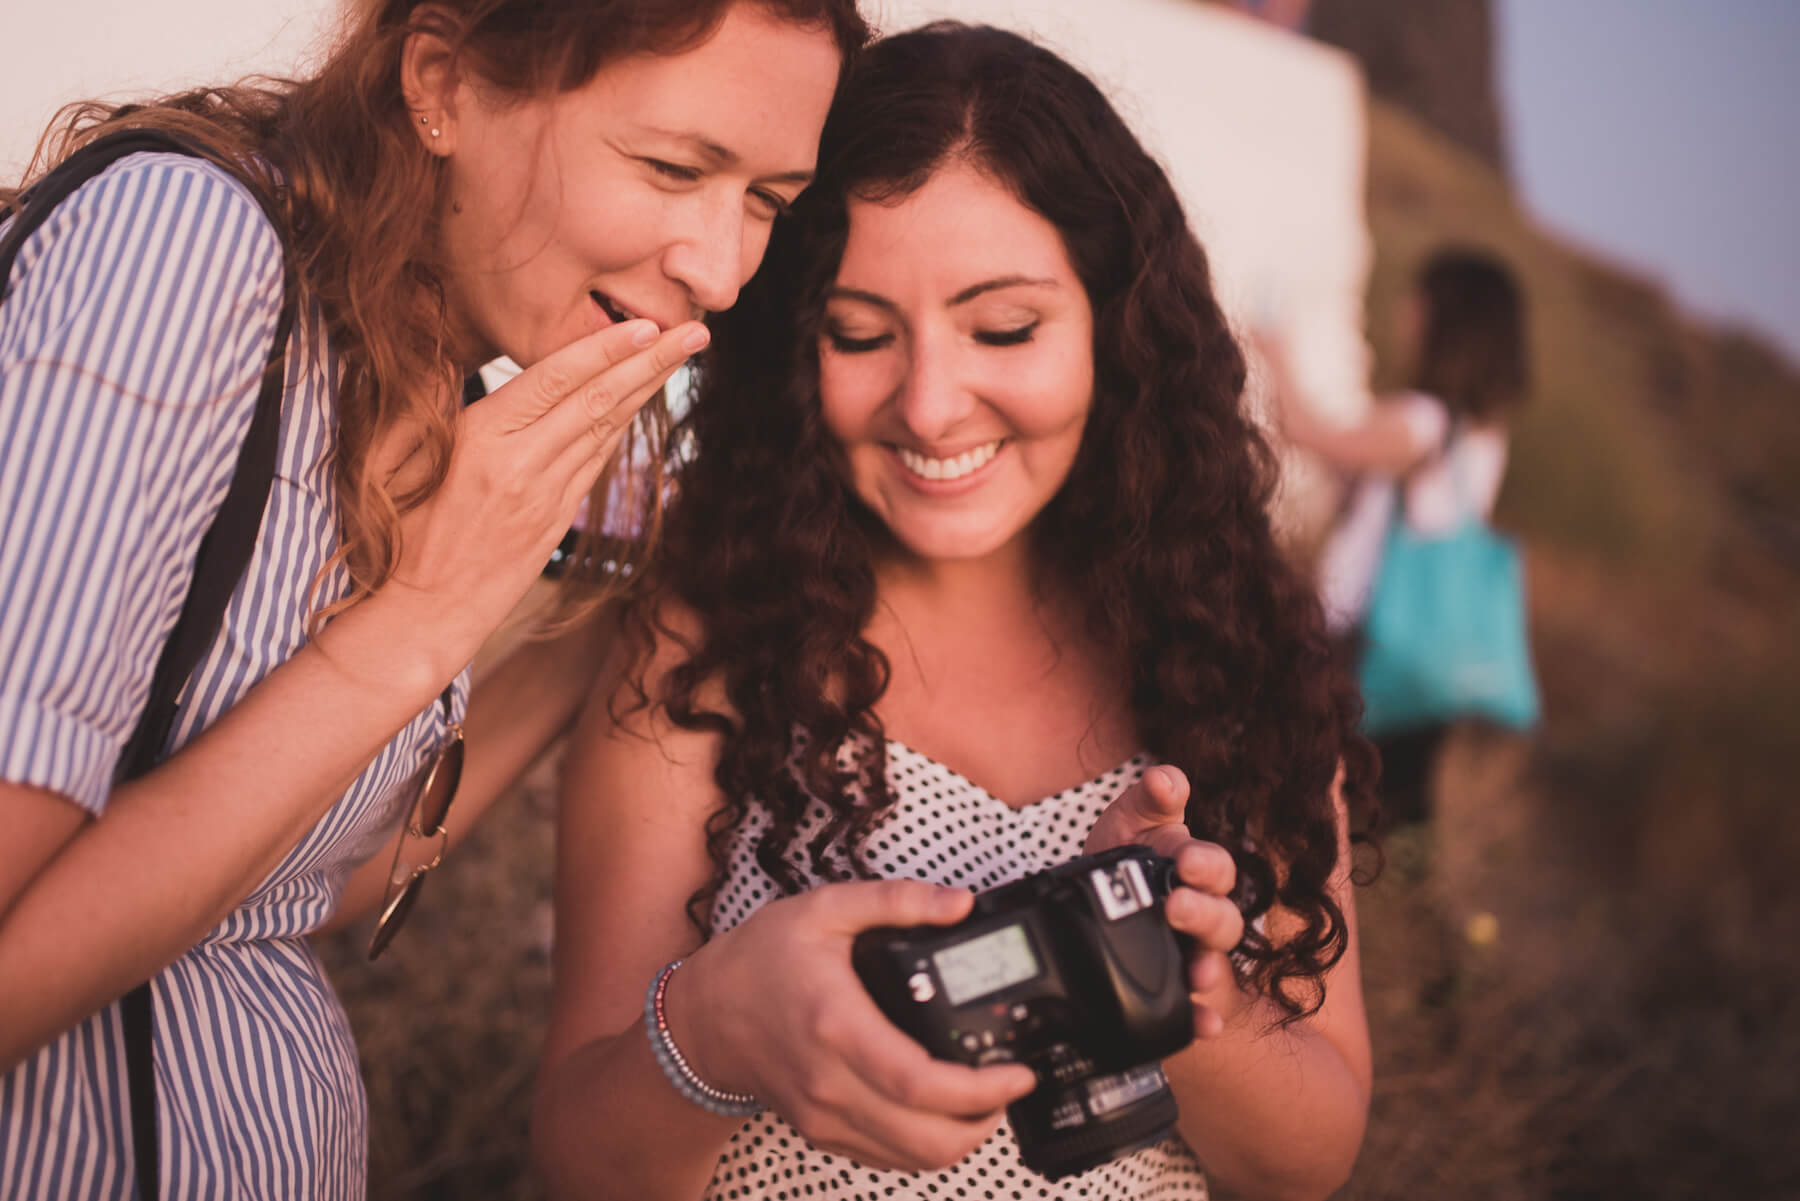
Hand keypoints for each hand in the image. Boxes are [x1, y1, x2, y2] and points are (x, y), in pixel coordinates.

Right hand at [379, 318, 706, 669]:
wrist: (421, 615)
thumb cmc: (396, 534)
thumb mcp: (394, 461)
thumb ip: (424, 404)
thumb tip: (445, 357)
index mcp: (482, 440)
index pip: (556, 380)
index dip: (606, 349)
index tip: (648, 324)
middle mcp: (523, 466)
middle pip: (598, 401)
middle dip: (651, 362)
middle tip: (696, 332)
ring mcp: (546, 497)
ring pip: (605, 431)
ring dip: (646, 390)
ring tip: (681, 358)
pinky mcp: (556, 522)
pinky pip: (595, 463)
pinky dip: (620, 429)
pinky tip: (639, 406)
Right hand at [670, 881, 1037, 1171]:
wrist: (702, 1016)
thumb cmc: (759, 960)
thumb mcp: (826, 908)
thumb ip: (896, 901)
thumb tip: (960, 903)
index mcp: (837, 1026)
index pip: (918, 1082)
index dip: (979, 1090)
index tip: (1016, 1074)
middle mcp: (830, 1083)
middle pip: (925, 1140)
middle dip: (984, 1123)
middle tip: (1009, 1087)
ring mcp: (824, 1116)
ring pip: (912, 1159)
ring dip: (960, 1140)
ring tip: (984, 1100)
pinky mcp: (821, 1132)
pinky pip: (887, 1159)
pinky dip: (924, 1146)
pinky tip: (940, 1112)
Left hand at [1085, 765, 1248, 1036]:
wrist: (1091, 913)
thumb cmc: (1121, 863)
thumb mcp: (1129, 826)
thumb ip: (1149, 800)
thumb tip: (1167, 777)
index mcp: (1194, 870)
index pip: (1214, 866)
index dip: (1204, 864)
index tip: (1185, 862)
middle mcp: (1202, 912)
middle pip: (1221, 916)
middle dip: (1203, 912)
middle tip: (1176, 907)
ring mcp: (1195, 953)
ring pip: (1215, 961)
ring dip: (1210, 966)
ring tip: (1199, 973)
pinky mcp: (1182, 991)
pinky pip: (1202, 1009)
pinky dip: (1205, 1018)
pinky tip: (1204, 1024)